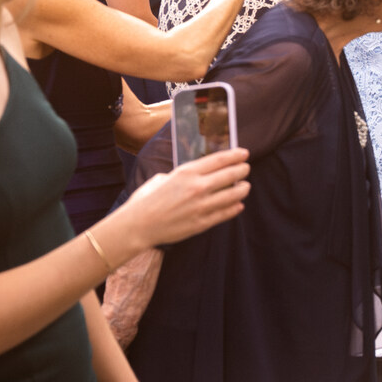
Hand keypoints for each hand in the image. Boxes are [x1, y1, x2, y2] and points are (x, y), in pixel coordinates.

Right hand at [114, 148, 250, 249]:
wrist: (136, 226)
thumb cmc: (145, 200)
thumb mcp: (163, 178)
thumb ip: (183, 175)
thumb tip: (198, 173)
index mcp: (186, 173)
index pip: (220, 160)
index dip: (235, 155)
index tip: (244, 154)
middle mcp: (197, 187)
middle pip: (232, 175)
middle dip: (243, 170)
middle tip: (246, 169)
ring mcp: (201, 206)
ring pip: (235, 194)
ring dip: (243, 189)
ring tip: (244, 187)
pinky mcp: (202, 223)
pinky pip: (227, 213)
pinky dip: (235, 207)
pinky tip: (238, 204)